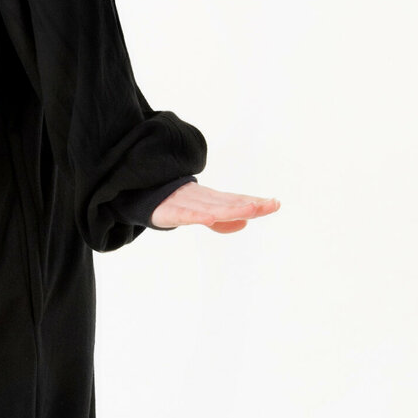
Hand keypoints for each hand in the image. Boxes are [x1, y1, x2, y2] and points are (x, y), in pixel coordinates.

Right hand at [149, 182, 280, 232]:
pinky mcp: (168, 212)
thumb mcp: (202, 213)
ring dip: (231, 208)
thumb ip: (222, 221)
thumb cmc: (175, 204)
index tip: (275, 203)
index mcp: (211, 200)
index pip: (236, 201)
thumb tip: (244, 224)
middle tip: (271, 204)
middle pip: (229, 202)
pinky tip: (209, 218)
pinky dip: (197, 215)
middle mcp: (201, 199)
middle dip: (249, 203)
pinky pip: (185, 215)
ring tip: (251, 209)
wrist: (142, 193)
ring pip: (211, 207)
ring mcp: (185, 204)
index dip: (255, 202)